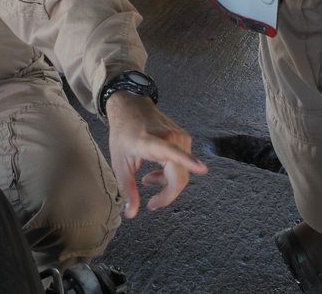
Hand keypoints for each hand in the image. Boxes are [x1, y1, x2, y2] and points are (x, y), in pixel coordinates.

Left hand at [105, 93, 207, 218]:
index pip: (172, 152)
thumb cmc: (123, 134)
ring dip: (167, 182)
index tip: (201, 169)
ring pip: (182, 172)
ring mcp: (180, 136)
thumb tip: (131, 214)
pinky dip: (171, 172)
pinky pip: (184, 163)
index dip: (188, 161)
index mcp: (150, 142)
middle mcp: (170, 137)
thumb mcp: (119, 164)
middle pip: (179, 175)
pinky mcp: (185, 137)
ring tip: (148, 180)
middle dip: (167, 194)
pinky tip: (157, 171)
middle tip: (152, 204)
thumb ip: (127, 190)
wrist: (131, 107)